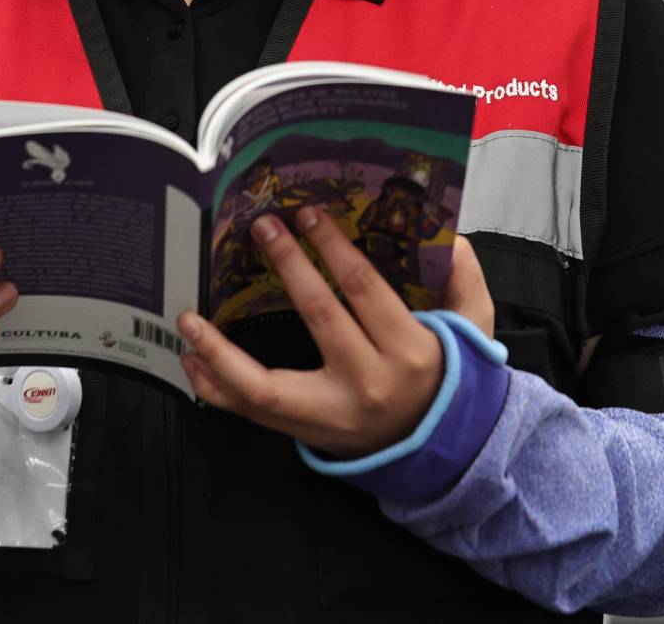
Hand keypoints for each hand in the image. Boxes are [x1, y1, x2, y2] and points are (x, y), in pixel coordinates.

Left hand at [176, 208, 494, 456]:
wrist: (437, 449)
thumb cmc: (447, 381)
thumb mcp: (473, 332)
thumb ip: (466, 285)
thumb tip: (452, 241)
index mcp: (408, 352)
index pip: (364, 290)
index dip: (333, 249)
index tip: (309, 215)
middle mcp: (368, 383)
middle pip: (319, 317)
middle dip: (289, 266)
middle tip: (263, 228)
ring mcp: (331, 414)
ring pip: (264, 387)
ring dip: (221, 350)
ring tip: (190, 318)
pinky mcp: (306, 431)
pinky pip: (251, 412)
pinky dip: (217, 386)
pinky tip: (193, 360)